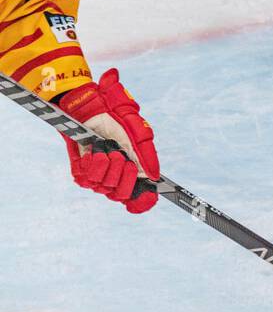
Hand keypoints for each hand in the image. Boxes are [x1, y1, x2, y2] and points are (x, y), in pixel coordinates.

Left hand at [58, 69, 160, 213]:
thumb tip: (154, 178)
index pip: (139, 199)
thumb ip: (147, 156)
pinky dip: (92, 163)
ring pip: (103, 187)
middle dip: (123, 175)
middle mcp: (116, 177)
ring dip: (107, 165)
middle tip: (122, 157)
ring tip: (106, 149)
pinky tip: (94, 152)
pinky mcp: (81, 171)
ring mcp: (98, 176)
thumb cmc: (117, 121)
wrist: (91, 110)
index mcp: (134, 172)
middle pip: (121, 194)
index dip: (143, 201)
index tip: (146, 196)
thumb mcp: (139, 136)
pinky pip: (86, 179)